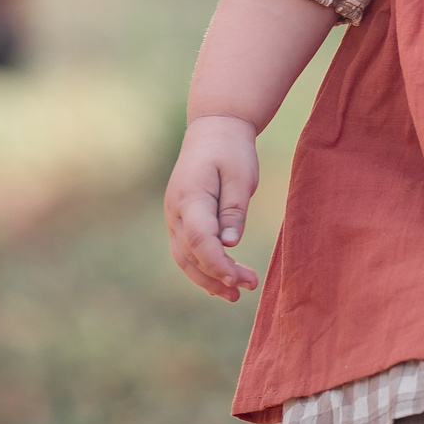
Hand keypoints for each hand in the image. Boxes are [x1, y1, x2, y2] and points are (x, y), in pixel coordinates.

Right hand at [165, 114, 261, 301]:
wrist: (213, 128)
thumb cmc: (230, 149)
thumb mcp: (240, 175)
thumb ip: (234, 210)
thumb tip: (229, 244)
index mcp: (190, 196)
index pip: (199, 238)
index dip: (216, 262)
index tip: (238, 279)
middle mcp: (175, 210)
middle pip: (190, 254)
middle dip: (217, 276)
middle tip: (249, 286)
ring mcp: (174, 216)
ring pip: (185, 258)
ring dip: (208, 279)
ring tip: (236, 295)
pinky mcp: (181, 220)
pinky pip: (187, 251)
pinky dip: (202, 269)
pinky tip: (222, 282)